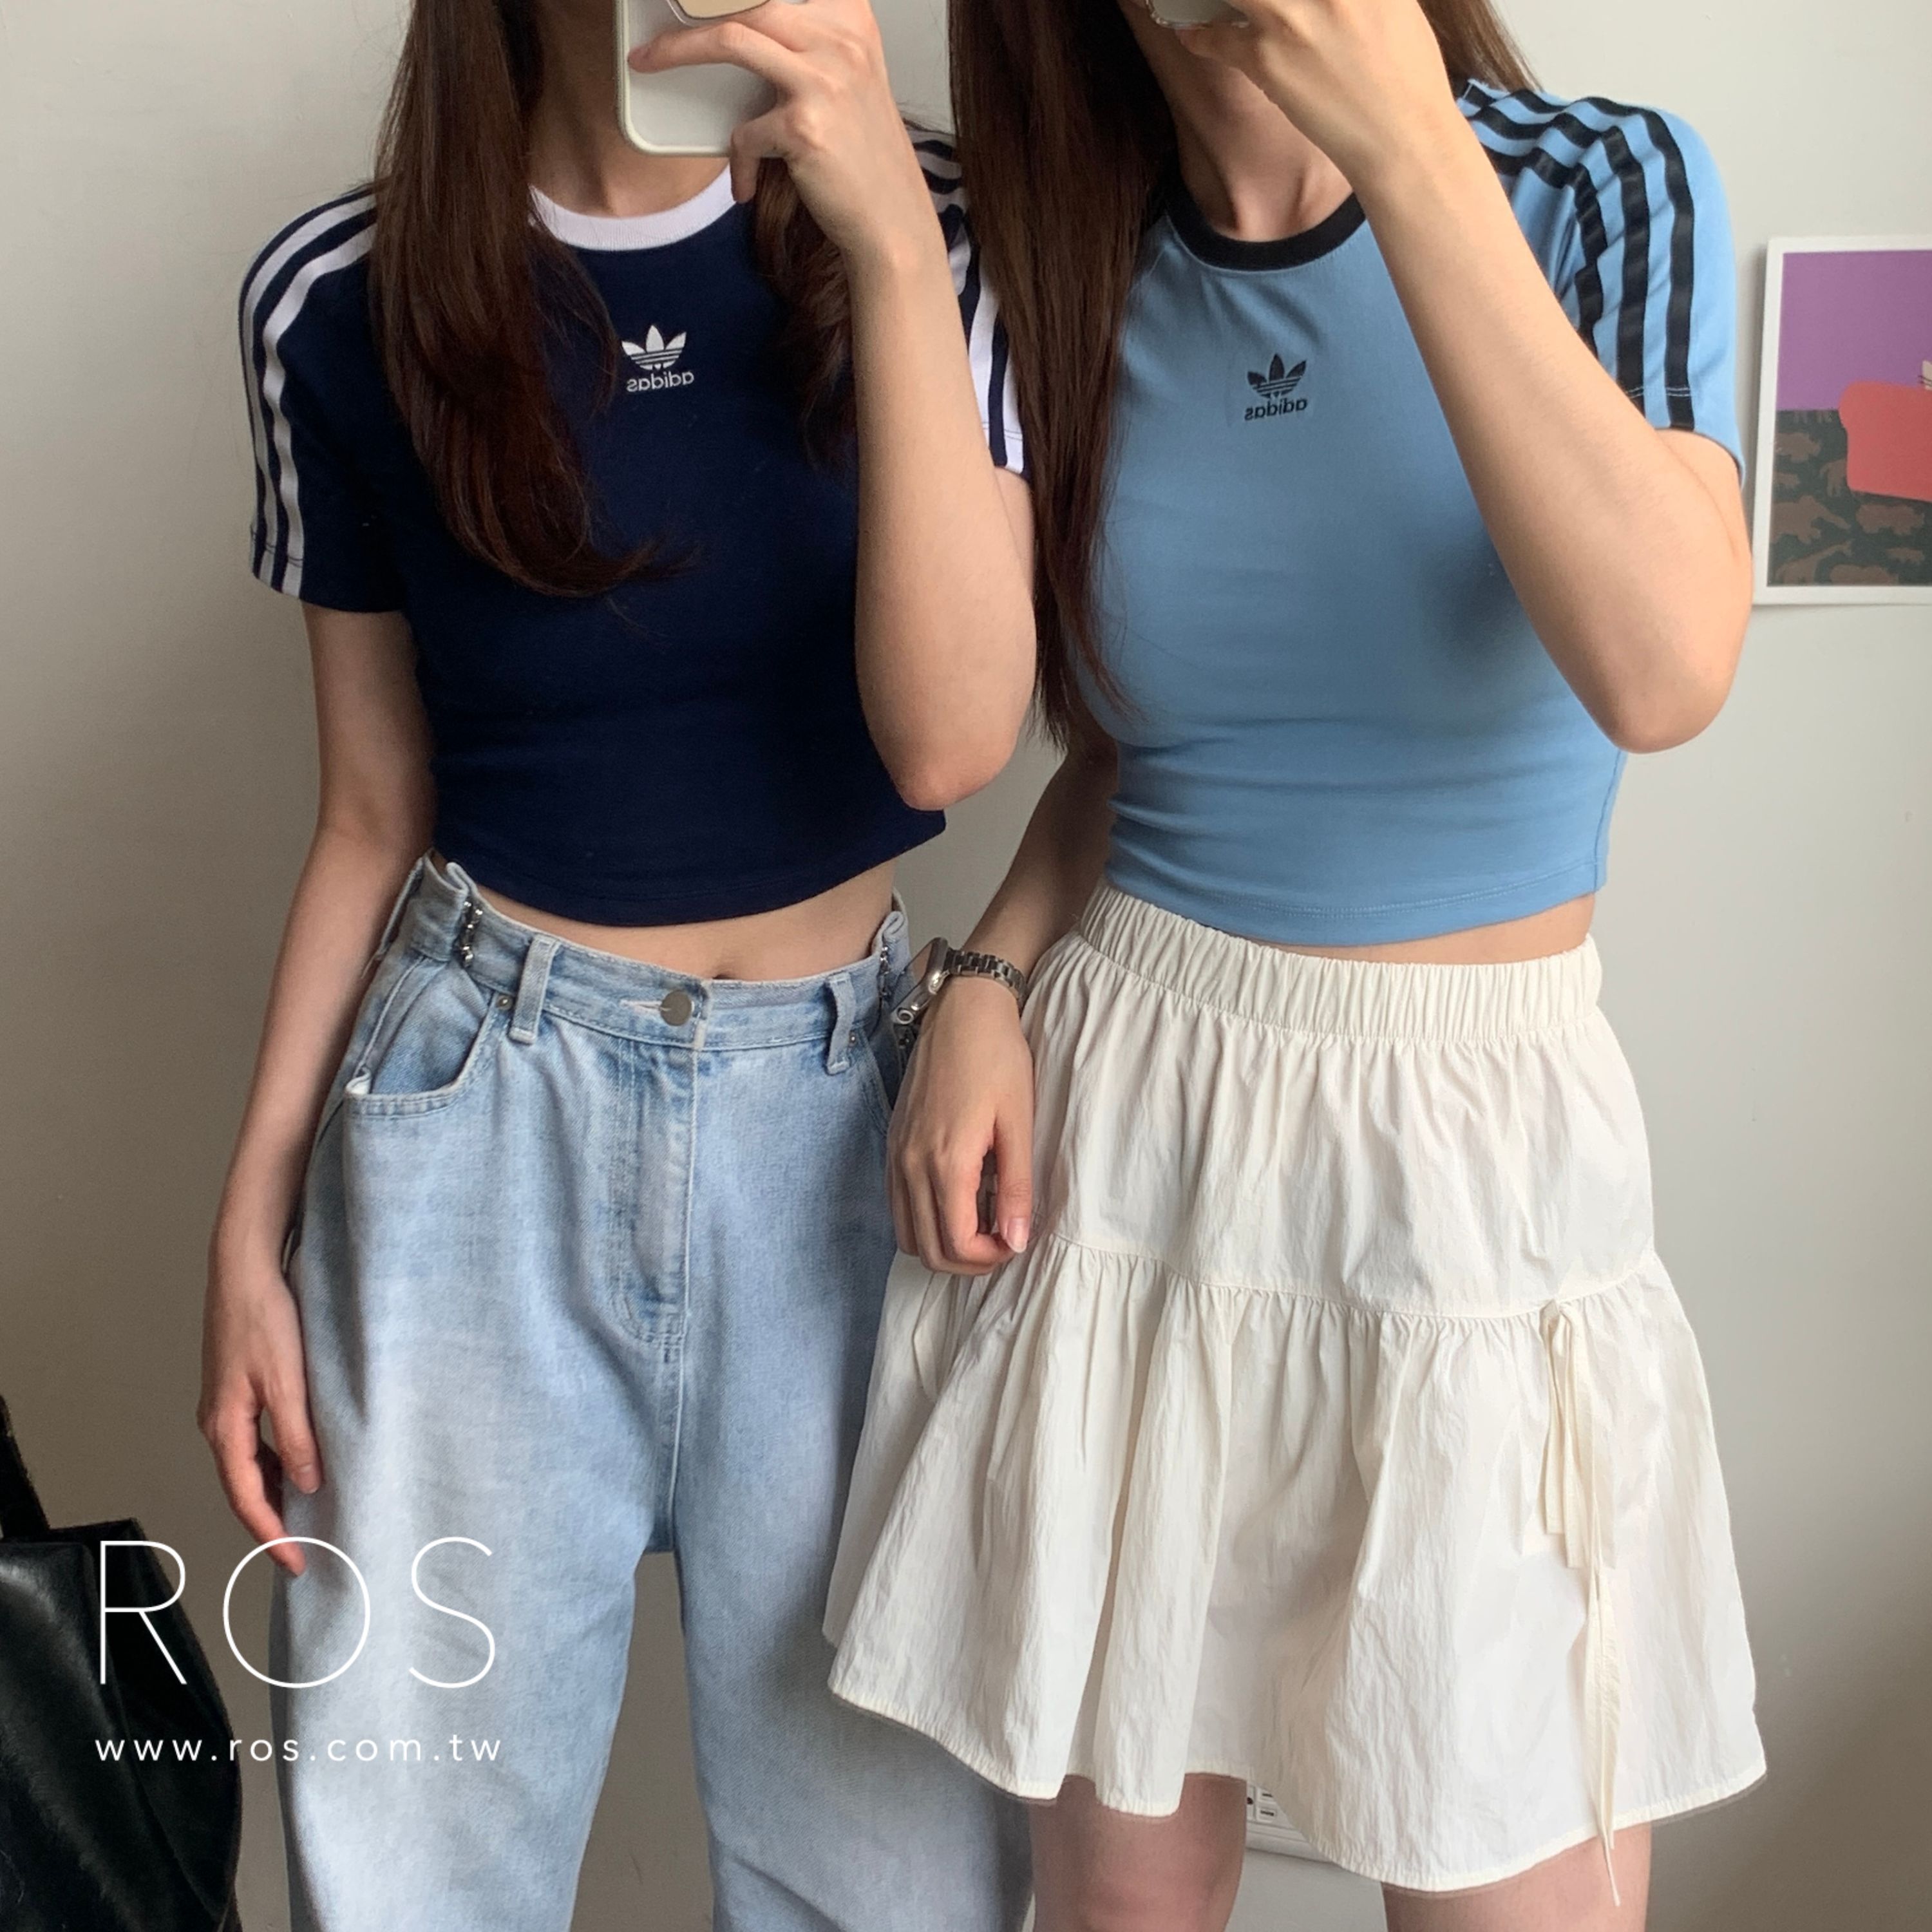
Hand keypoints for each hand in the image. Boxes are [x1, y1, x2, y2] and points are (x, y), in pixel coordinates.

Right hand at [199, 1244, 319, 1576]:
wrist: (245, 1268)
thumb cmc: (265, 1319)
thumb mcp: (289, 1382)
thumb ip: (299, 1436)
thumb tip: (310, 1486)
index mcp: (224, 1427)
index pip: (247, 1499)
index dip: (272, 1535)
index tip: (297, 1563)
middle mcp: (217, 1422)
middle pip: (244, 1487)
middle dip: (272, 1522)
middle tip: (304, 1550)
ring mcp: (224, 1405)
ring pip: (249, 1464)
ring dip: (275, 1491)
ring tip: (308, 1515)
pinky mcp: (236, 1388)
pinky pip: (254, 1440)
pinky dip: (276, 1460)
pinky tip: (300, 1462)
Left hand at [629, 0, 938, 274]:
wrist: (891, 222)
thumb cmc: (863, 159)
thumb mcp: (849, 81)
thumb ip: (811, 45)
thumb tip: (742, 26)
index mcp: (852, 21)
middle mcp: (843, 42)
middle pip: (749, 1)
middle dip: (691, 12)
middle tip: (655, 32)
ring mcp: (825, 83)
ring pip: (732, 40)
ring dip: (678, 49)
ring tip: (650, 62)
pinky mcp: (805, 127)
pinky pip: (745, 132)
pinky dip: (738, 161)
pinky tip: (745, 186)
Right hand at [890, 975, 1034, 1275]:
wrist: (960, 1013)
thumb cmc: (996, 1060)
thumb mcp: (1018, 1123)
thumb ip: (1015, 1187)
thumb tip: (1017, 1241)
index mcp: (946, 1163)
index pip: (957, 1245)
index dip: (989, 1258)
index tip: (1016, 1241)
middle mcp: (911, 1166)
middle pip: (928, 1251)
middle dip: (968, 1261)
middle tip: (1002, 1242)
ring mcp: (896, 1156)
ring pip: (908, 1234)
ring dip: (943, 1245)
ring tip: (981, 1225)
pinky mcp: (892, 1145)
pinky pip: (899, 1206)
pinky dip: (924, 1221)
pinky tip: (957, 1202)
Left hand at [1173, 0, 1467, 193]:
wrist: (1402, 137)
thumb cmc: (1406, 73)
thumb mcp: (1392, 2)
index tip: (1281, 0)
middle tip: (1246, 4)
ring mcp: (1290, 16)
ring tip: (1194, 0)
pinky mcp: (1266, 58)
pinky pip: (1215, 36)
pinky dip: (1199, 35)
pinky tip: (1194, 34)